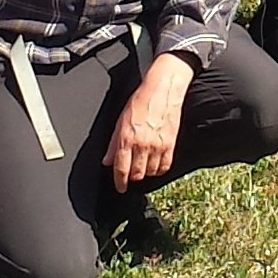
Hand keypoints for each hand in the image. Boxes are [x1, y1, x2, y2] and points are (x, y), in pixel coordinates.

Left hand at [102, 52, 191, 189]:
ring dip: (145, 172)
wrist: (162, 90)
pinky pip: (165, 166)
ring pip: (151, 172)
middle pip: (137, 174)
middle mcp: (142, 144)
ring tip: (142, 166)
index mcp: (126, 138)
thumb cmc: (141, 101)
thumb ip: (113, 143)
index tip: (119, 187)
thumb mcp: (120, 120)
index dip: (119, 182)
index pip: (121, 169)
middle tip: (130, 174)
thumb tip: (107, 160)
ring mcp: (158, 146)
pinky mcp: (171, 144)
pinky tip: (155, 164)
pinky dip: (159, 169)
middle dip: (131, 177)